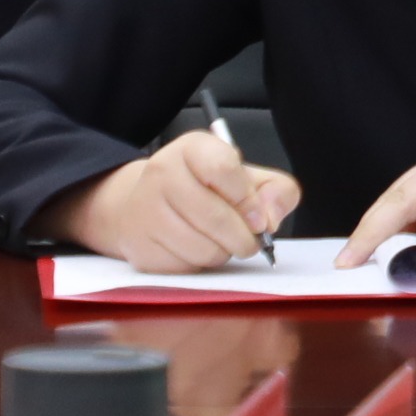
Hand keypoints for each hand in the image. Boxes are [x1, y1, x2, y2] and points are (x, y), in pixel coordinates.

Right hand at [57, 131, 303, 272]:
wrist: (146, 205)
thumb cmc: (206, 189)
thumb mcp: (246, 178)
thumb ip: (275, 191)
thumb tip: (270, 219)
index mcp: (193, 148)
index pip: (224, 168)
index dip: (248, 200)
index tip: (259, 218)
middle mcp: (162, 172)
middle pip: (215, 216)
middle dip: (243, 237)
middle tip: (250, 240)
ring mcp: (146, 210)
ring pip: (202, 247)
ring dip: (223, 252)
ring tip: (221, 242)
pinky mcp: (140, 245)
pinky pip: (184, 267)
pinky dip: (200, 264)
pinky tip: (197, 248)